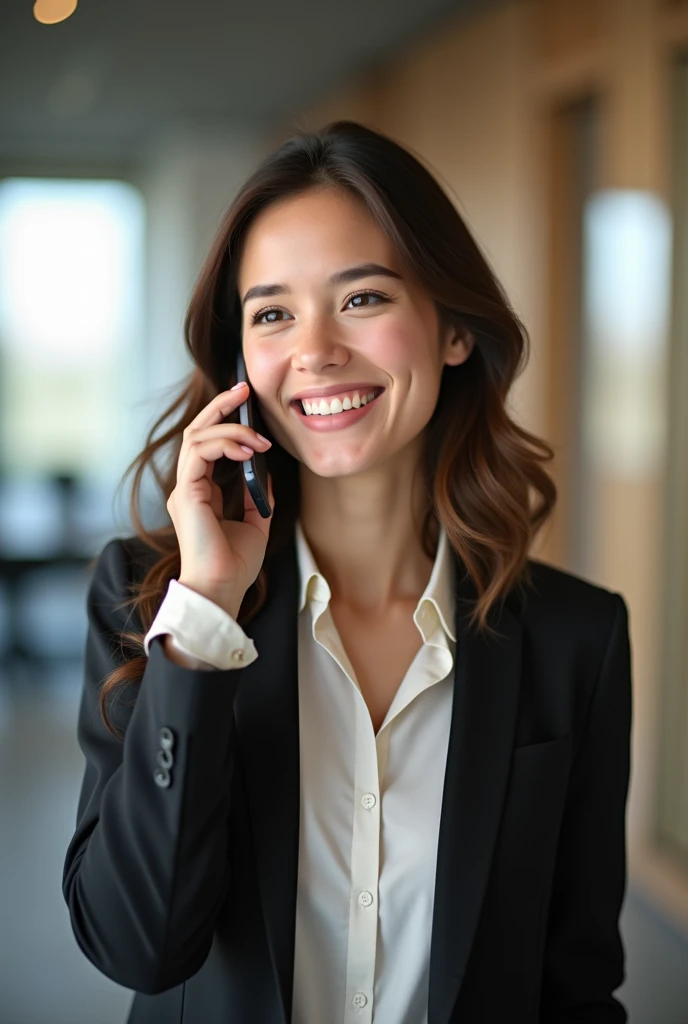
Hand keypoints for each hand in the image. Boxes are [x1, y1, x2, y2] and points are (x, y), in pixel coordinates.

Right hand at [166, 381, 274, 615]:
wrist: (222, 589)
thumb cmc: (235, 565)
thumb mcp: (256, 522)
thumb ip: (258, 494)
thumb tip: (266, 468)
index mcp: (200, 493)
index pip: (207, 445)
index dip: (225, 421)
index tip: (246, 404)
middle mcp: (188, 487)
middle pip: (197, 432)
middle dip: (221, 407)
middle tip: (244, 390)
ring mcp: (184, 489)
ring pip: (198, 437)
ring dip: (231, 429)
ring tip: (258, 439)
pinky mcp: (187, 493)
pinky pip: (199, 453)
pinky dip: (224, 444)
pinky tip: (247, 449)